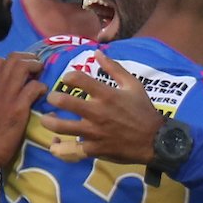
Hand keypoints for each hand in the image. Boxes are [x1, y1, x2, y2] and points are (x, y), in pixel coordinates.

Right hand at [0, 53, 44, 171]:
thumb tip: (6, 98)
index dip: (13, 60)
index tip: (23, 68)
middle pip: (13, 58)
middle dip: (29, 58)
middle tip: (37, 68)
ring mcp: (7, 96)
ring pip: (23, 66)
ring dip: (36, 67)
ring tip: (41, 76)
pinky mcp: (18, 108)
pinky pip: (34, 87)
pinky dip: (42, 87)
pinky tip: (43, 95)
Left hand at [39, 51, 162, 164]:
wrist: (154, 140)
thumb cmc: (143, 109)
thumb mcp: (133, 84)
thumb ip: (114, 68)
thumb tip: (97, 52)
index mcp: (106, 95)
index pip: (79, 79)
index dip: (68, 77)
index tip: (68, 79)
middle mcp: (97, 113)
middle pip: (65, 102)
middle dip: (53, 98)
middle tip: (52, 99)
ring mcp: (94, 132)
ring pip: (62, 127)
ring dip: (49, 122)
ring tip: (47, 119)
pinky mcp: (93, 149)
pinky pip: (70, 150)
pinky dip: (59, 147)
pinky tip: (55, 143)